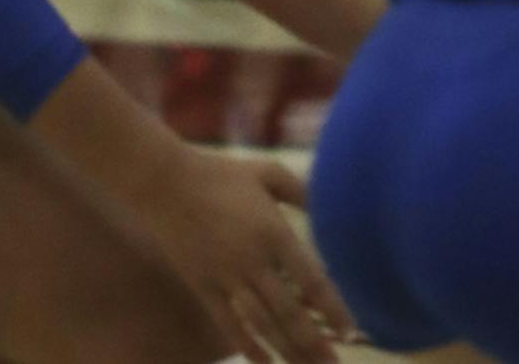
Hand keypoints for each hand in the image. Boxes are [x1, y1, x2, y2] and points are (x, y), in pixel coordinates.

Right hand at [145, 146, 352, 363]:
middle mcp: (253, 262)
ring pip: (262, 325)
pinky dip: (249, 347)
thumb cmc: (224, 175)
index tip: (349, 330)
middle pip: (288, 312)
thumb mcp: (269, 174)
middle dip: (313, 342)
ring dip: (286, 350)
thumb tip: (330, 209)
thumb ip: (301, 192)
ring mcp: (227, 279)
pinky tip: (266, 363)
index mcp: (274, 233)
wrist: (168, 185)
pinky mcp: (204, 289)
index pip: (311, 280)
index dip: (332, 309)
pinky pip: (229, 325)